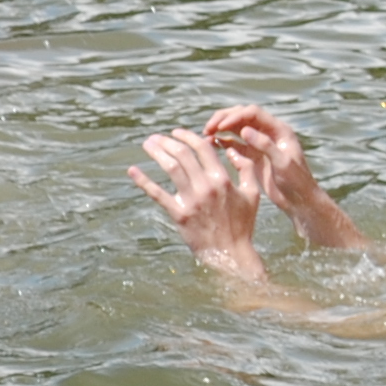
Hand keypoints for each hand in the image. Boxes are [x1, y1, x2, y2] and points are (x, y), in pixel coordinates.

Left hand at [132, 126, 268, 278]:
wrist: (231, 253)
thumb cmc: (242, 224)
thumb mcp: (252, 194)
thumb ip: (246, 169)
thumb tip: (231, 149)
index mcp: (223, 179)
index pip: (203, 148)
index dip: (188, 136)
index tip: (176, 132)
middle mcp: (206, 186)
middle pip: (183, 155)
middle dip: (167, 141)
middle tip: (156, 137)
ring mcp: (191, 200)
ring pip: (170, 168)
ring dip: (157, 152)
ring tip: (147, 144)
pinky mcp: (178, 214)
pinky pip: (157, 194)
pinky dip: (143, 181)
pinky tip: (132, 170)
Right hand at [203, 103, 360, 247]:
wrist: (299, 200)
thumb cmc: (296, 182)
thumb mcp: (283, 163)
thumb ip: (265, 145)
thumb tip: (244, 130)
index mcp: (279, 130)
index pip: (253, 113)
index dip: (235, 116)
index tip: (220, 126)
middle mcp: (267, 132)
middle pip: (242, 116)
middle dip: (223, 119)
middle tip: (207, 129)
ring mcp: (258, 143)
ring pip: (235, 128)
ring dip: (220, 129)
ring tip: (205, 136)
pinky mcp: (251, 155)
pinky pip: (233, 143)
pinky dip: (222, 141)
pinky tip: (211, 145)